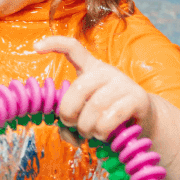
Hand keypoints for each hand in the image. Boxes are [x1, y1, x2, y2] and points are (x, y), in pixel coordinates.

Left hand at [34, 36, 154, 144]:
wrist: (143, 124)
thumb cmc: (108, 119)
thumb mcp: (85, 117)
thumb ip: (70, 123)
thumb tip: (68, 133)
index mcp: (91, 70)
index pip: (73, 48)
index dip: (54, 44)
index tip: (35, 48)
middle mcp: (107, 72)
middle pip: (78, 88)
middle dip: (69, 113)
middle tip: (73, 126)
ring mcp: (123, 83)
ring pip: (95, 105)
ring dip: (87, 127)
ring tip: (90, 134)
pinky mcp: (137, 98)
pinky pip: (112, 116)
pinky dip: (102, 131)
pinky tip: (103, 136)